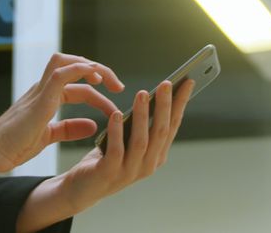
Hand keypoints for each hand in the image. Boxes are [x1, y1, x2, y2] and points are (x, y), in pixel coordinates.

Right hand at [0, 53, 123, 171]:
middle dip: (100, 72)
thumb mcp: (49, 136)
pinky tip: (94, 78)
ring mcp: (41, 89)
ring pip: (66, 61)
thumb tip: (93, 126)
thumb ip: (70, 129)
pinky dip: (80, 70)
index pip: (79, 87)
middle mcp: (44, 88)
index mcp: (46, 97)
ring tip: (109, 81)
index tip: (115, 108)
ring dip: (92, 66)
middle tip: (118, 87)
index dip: (99, 95)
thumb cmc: (15, 145)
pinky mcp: (40, 97)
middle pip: (75, 66)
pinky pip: (61, 73)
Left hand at [56, 77, 195, 212]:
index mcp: (156, 155)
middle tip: (166, 84)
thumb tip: (149, 95)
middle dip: (164, 106)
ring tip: (142, 93)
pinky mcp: (109, 173)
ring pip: (141, 141)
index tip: (187, 82)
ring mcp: (130, 171)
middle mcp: (148, 165)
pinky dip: (117, 132)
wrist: (82, 189)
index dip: (180, 104)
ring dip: (143, 116)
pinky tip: (116, 114)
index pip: (172, 126)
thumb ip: (139, 126)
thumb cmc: (106, 159)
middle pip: (160, 132)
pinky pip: (116, 150)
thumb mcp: (127, 141)